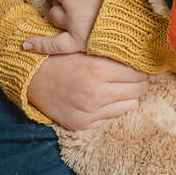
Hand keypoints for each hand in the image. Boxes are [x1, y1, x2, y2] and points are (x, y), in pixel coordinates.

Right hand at [26, 51, 150, 130]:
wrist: (33, 78)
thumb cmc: (62, 59)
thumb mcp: (86, 49)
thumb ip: (113, 55)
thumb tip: (142, 59)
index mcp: (98, 70)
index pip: (138, 73)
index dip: (141, 68)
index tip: (140, 66)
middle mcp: (96, 93)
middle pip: (139, 90)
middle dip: (140, 82)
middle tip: (134, 76)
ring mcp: (90, 112)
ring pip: (130, 106)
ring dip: (128, 96)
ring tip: (119, 87)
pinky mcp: (83, 125)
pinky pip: (112, 118)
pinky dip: (112, 109)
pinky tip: (104, 99)